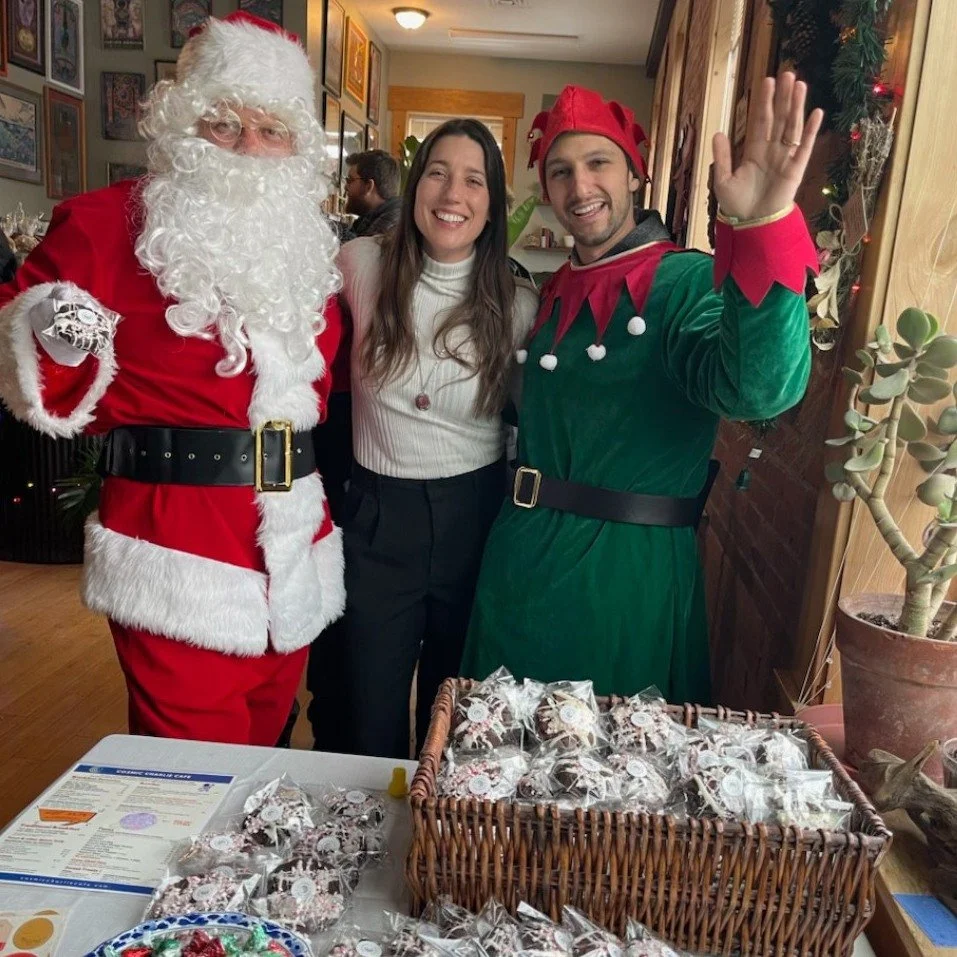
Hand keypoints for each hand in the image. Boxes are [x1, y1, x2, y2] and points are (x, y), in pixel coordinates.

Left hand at [712, 72, 823, 220]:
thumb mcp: (722, 180)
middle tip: (786, 73)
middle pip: (778, 118)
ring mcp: (785, 158)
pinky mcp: (796, 169)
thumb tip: (718, 133)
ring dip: (796, 106)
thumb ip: (721, 157)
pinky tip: (816, 113)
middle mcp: (771, 150)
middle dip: (782, 97)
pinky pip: (805, 147)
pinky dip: (812, 130)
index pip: (760, 121)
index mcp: (753, 152)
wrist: (751, 225)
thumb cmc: (737, 205)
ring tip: (799, 85)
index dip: (763, 102)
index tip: (766, 81)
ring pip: (792, 127)